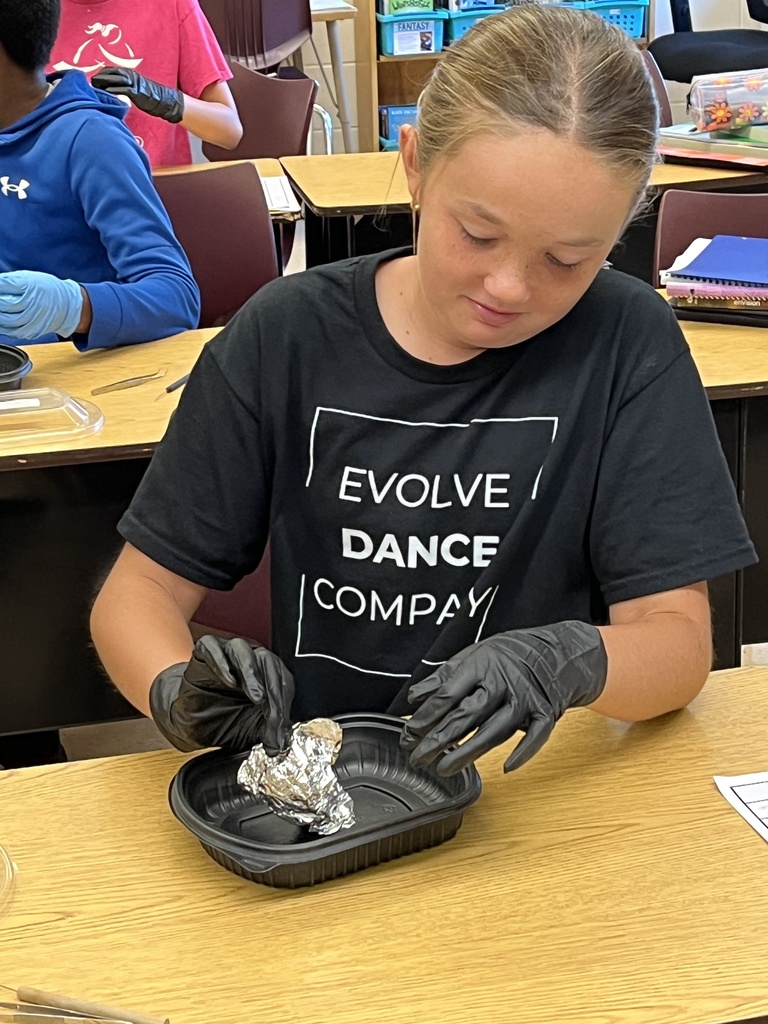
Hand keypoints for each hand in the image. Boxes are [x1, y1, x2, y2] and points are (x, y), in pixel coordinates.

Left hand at [0, 271, 82, 339]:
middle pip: (5, 304)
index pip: (4, 285)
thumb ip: (10, 280)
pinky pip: (13, 331)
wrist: (66, 306)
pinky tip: (1, 322)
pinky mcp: (32, 330)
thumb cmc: (46, 290)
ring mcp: (33, 319)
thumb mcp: (29, 278)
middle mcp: (33, 303)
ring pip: (7, 320)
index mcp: (31, 286)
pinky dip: (3, 327)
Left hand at [92, 67, 184, 123]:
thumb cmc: (150, 97)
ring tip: (94, 86)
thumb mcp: (136, 88)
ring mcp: (133, 83)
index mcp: (129, 73)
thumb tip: (114, 89)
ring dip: (103, 82)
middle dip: (99, 76)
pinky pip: (122, 89)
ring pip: (115, 79)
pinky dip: (113, 90)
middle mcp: (130, 76)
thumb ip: (126, 86)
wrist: (164, 101)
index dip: (101, 74)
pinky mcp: (136, 92)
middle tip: (90, 82)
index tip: (93, 79)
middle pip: (111, 73)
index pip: (111, 70)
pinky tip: (105, 92)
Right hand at [149, 636, 294, 753]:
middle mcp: (249, 658)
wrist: (192, 721)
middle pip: (268, 662)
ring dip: (252, 673)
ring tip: (256, 696)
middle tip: (273, 715)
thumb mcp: (251, 727)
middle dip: (273, 690)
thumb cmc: (223, 718)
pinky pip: (212, 648)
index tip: (281, 726)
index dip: (285, 703)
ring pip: (243, 649)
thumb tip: (284, 741)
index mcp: (266, 673)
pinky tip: (229, 681)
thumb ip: (268, 730)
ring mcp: (226, 651)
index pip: (283, 680)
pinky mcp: (203, 651)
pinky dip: (222, 662)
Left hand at [400, 621, 607, 775]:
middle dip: (438, 738)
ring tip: (443, 768)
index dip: (425, 716)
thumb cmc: (511, 654)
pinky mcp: (546, 713)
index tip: (408, 733)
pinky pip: (536, 736)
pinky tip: (506, 768)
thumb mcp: (474, 654)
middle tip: (417, 757)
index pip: (448, 694)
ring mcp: (526, 699)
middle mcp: (503, 682)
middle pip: (466, 715)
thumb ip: (444, 676)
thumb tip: (415, 697)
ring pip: (495, 730)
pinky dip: (523, 752)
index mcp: (481, 664)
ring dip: (468, 752)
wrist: (558, 651)